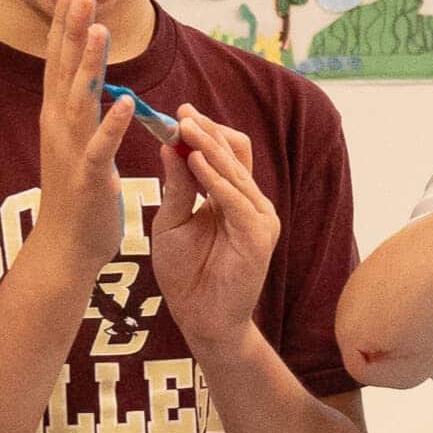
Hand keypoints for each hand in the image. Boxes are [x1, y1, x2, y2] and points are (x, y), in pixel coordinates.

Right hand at [26, 0, 143, 296]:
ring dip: (88, 63)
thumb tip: (87, 75)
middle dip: (71, 27)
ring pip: (79, 99)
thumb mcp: (74, 141)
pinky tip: (125, 100)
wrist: (65, 247)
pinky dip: (111, 123)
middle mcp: (57, 126)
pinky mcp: (87, 177)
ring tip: (99, 28)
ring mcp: (70, 150)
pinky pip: (100, 146)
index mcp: (57, 115)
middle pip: (63, 67)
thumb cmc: (75, 195)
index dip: (64, 21)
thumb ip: (79, 108)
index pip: (59, 58)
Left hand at [144, 110, 278, 342]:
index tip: (178, 113)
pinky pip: (237, 199)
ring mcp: (259, 218)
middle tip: (181, 113)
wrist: (201, 319)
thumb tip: (172, 147)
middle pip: (236, 154)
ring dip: (209, 147)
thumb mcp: (172, 223)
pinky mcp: (260, 236)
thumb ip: (176, 187)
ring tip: (184, 127)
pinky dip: (216, 179)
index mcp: (231, 198)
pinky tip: (195, 162)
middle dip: (207, 131)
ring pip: (236, 171)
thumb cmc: (186, 275)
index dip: (205, 131)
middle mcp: (250, 203)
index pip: (226, 153)